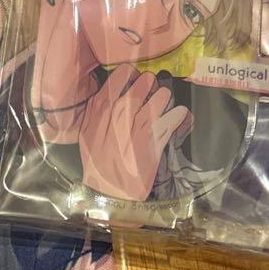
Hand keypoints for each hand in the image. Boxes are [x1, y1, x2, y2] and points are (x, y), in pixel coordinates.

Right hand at [52, 64, 191, 200]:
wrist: (109, 194)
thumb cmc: (98, 165)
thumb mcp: (88, 139)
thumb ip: (96, 115)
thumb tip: (110, 92)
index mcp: (96, 118)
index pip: (113, 83)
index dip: (126, 75)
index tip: (133, 75)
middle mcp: (115, 121)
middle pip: (137, 89)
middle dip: (147, 83)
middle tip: (152, 83)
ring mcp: (134, 132)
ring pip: (156, 101)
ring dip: (163, 96)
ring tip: (163, 97)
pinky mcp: (152, 145)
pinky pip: (171, 121)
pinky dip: (179, 115)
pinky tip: (180, 114)